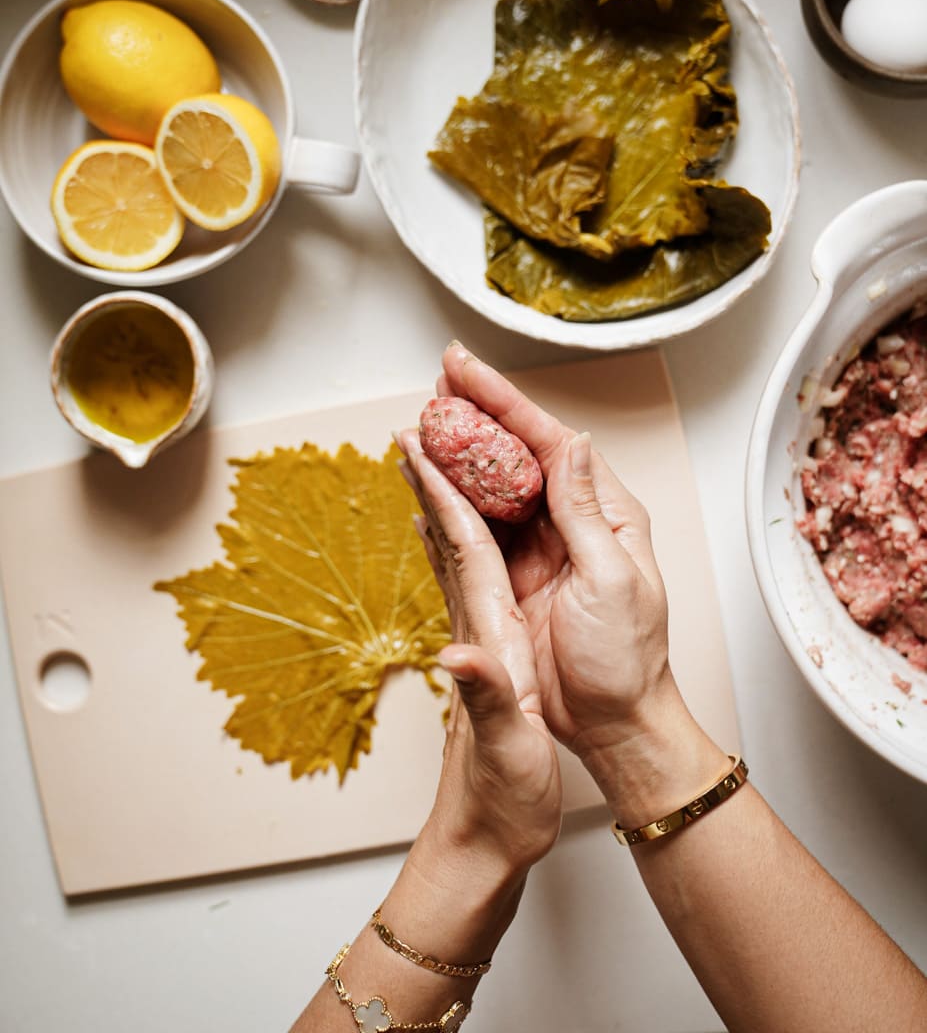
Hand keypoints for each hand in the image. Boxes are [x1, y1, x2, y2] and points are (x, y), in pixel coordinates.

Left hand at [394, 426, 561, 877]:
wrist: (485, 840)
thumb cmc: (501, 796)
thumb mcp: (504, 745)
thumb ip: (484, 698)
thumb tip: (458, 657)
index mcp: (486, 635)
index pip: (460, 547)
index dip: (439, 490)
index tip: (419, 439)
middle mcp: (473, 630)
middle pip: (446, 538)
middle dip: (429, 480)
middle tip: (414, 427)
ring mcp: (474, 643)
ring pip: (453, 556)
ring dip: (439, 504)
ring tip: (427, 464)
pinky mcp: (485, 658)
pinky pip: (469, 582)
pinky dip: (459, 546)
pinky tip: (453, 539)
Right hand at [435, 344, 690, 769]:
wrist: (614, 721)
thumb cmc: (627, 659)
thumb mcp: (613, 578)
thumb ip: (584, 511)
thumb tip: (572, 445)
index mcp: (604, 512)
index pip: (549, 440)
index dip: (505, 401)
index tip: (468, 372)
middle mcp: (571, 521)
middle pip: (517, 451)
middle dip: (478, 411)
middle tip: (439, 378)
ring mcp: (540, 547)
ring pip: (492, 483)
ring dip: (459, 451)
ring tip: (423, 418)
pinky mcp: (516, 575)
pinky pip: (479, 526)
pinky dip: (452, 499)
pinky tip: (429, 480)